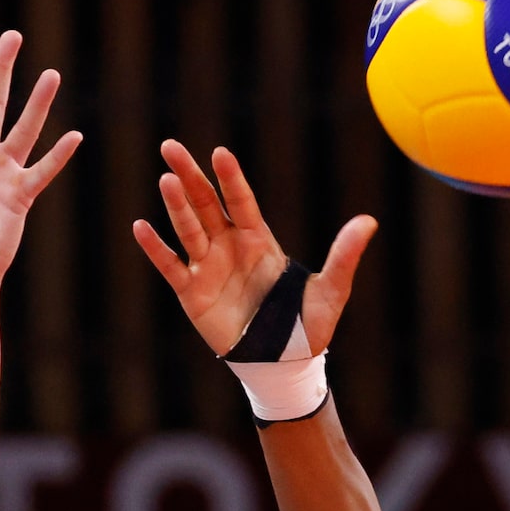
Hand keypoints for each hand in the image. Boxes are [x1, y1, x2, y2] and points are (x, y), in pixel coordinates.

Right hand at [134, 143, 375, 355]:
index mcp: (259, 240)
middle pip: (206, 204)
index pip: (241, 201)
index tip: (220, 153)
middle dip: (190, 176)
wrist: (282, 364)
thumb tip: (369, 222)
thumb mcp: (331, 291)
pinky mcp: (192, 293)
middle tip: (170, 147)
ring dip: (176, 206)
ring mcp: (209, 268)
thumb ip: (344, 256)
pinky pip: (171, 266)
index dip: (230, 178)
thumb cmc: (307, 326)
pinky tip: (140, 227)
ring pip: (188, 229)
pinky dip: (156, 248)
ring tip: (164, 179)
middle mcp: (230, 247)